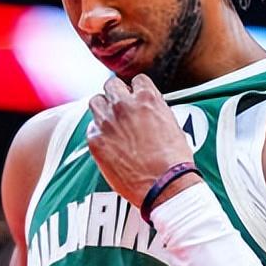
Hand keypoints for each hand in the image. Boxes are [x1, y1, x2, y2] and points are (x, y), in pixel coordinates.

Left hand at [87, 73, 195, 207]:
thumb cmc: (174, 160)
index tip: (136, 99)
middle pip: (111, 85)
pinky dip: (98, 133)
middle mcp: (124, 104)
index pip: (137, 80)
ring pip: (95, 102)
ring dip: (103, 109)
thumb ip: (155, 111)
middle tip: (120, 109)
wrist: (164, 185)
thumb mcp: (172, 125)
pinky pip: (91, 128)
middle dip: (116, 95)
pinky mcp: (96, 140)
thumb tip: (147, 110)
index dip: (137, 90)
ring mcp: (107, 121)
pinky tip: (108, 144)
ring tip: (110, 123)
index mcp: (147, 98)